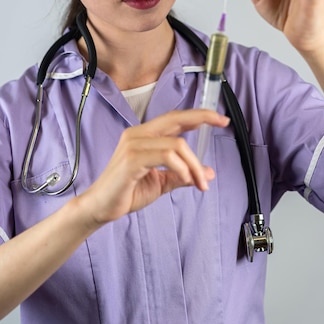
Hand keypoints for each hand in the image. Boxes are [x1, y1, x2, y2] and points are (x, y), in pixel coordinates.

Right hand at [80, 109, 229, 225]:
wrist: (101, 208)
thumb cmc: (126, 193)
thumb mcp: (160, 183)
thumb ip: (182, 175)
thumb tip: (207, 172)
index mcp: (143, 136)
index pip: (174, 118)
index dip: (197, 115)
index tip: (219, 118)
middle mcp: (137, 134)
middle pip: (175, 119)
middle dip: (202, 118)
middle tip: (222, 122)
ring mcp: (133, 145)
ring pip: (176, 144)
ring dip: (194, 165)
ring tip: (200, 182)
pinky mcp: (132, 160)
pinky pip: (165, 157)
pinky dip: (181, 168)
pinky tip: (186, 179)